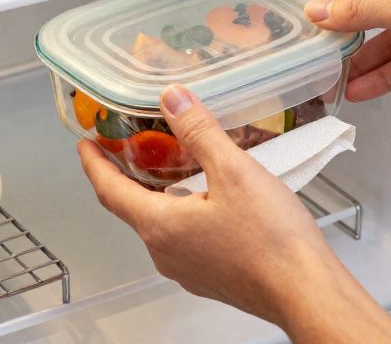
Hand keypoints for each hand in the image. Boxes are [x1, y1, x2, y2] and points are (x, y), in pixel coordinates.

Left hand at [78, 85, 390, 342]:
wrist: (306, 291)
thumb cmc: (272, 241)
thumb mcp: (234, 170)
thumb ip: (199, 132)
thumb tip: (172, 99)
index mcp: (160, 226)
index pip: (109, 191)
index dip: (93, 164)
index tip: (85, 145)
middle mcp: (166, 253)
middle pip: (133, 208)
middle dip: (127, 176)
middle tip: (128, 147)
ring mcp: (188, 269)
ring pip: (161, 224)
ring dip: (159, 194)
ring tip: (172, 165)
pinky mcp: (211, 277)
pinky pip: (185, 239)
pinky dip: (183, 213)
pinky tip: (208, 199)